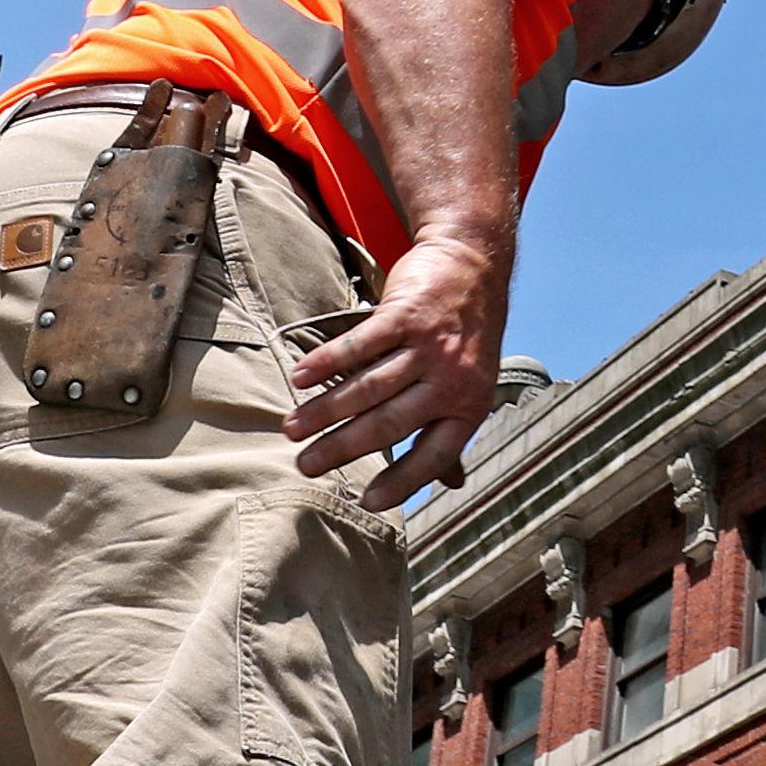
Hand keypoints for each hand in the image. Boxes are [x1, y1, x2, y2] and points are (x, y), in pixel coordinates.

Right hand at [289, 231, 509, 500]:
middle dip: (343, 448)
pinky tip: (300, 378)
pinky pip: (360, 344)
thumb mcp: (473, 386)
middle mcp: (452, 380)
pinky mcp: (406, 314)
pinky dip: (327, 362)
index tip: (367, 502)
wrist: (473, 263)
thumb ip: (455, 431)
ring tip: (293, 429)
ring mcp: (430, 346)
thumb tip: (453, 484)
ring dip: (326, 410)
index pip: (434, 454)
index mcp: (470, 407)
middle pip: (390, 423)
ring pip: (369, 387)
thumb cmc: (467, 337)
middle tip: (307, 466)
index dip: (403, 481)